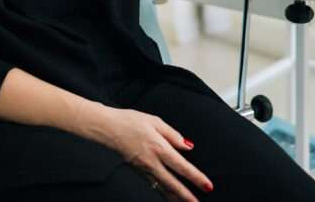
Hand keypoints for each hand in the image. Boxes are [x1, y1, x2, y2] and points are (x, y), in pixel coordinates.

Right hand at [77, 103, 211, 200]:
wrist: (106, 127)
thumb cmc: (130, 120)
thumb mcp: (155, 121)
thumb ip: (173, 134)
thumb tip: (188, 146)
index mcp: (159, 147)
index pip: (182, 167)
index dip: (196, 178)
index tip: (208, 185)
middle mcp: (151, 162)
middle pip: (173, 184)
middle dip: (187, 196)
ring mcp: (143, 169)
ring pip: (162, 189)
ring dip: (176, 199)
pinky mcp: (136, 172)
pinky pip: (152, 187)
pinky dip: (162, 195)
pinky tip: (168, 198)